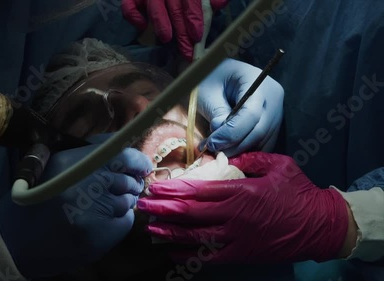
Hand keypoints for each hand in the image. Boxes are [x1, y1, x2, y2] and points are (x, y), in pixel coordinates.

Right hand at [0, 145, 151, 277]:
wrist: (15, 240)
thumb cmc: (36, 197)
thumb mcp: (54, 163)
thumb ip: (88, 152)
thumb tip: (123, 149)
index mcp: (73, 161)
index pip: (122, 154)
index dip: (137, 160)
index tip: (141, 166)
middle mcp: (86, 183)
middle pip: (129, 179)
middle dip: (130, 183)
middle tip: (119, 187)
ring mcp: (95, 211)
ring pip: (128, 201)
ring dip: (120, 202)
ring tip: (98, 207)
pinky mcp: (100, 235)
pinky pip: (125, 222)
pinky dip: (118, 221)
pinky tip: (98, 222)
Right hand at [122, 0, 228, 60]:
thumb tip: (221, 4)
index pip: (190, 0)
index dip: (193, 17)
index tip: (197, 35)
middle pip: (175, 8)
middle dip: (181, 30)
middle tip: (187, 50)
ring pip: (154, 6)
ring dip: (160, 22)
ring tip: (166, 38)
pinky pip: (129, 6)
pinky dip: (134, 16)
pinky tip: (142, 26)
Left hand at [137, 152, 348, 262]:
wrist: (322, 225)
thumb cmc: (299, 192)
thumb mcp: (278, 164)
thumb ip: (250, 158)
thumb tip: (226, 157)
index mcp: (240, 190)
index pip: (198, 189)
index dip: (173, 188)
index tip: (155, 186)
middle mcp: (233, 215)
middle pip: (189, 212)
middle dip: (163, 208)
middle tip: (142, 205)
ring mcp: (237, 237)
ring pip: (195, 235)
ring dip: (170, 232)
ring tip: (150, 228)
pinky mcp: (242, 254)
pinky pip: (210, 257)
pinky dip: (190, 255)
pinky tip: (173, 253)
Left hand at [198, 58, 283, 156]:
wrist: (219, 74)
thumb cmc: (211, 78)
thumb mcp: (208, 93)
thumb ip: (217, 113)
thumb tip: (221, 139)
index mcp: (257, 81)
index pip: (251, 114)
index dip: (231, 133)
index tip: (212, 143)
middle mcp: (273, 97)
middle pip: (259, 130)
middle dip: (234, 145)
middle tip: (213, 150)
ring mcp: (276, 111)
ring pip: (263, 140)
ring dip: (239, 150)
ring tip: (218, 149)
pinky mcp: (273, 123)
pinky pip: (264, 142)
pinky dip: (247, 149)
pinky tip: (229, 148)